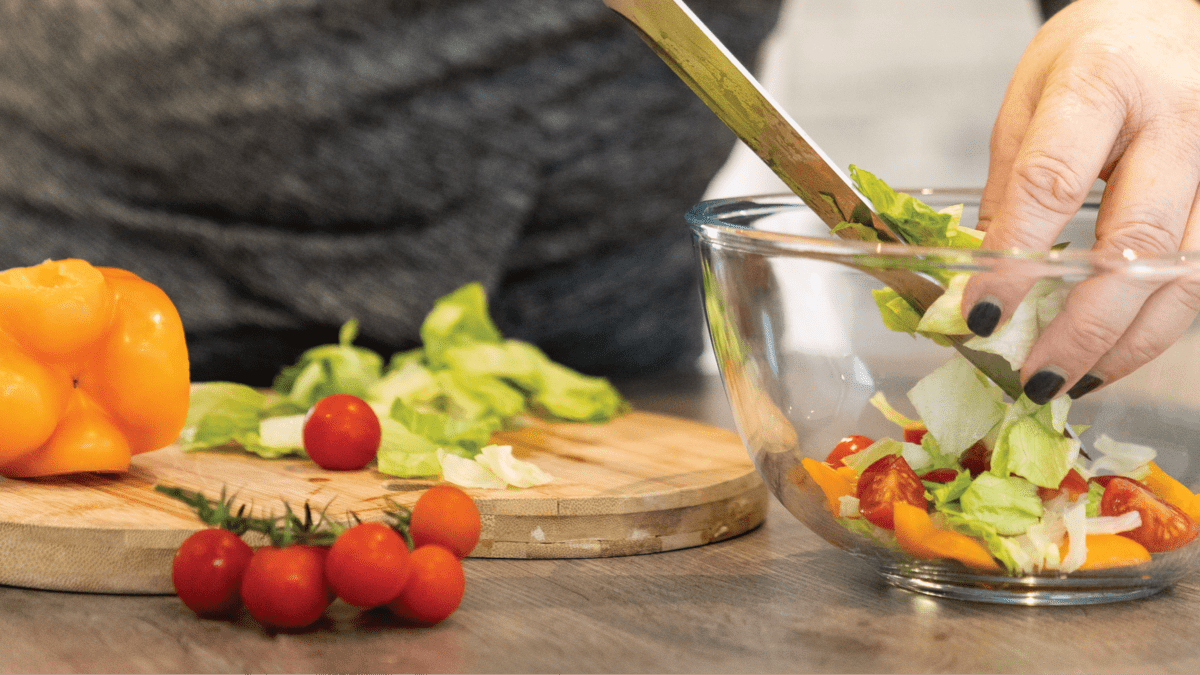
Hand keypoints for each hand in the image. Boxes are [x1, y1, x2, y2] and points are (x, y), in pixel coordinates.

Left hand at [963, 0, 1199, 404]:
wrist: (1173, 16)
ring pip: (1184, 274)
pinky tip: (1113, 353)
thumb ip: (1010, 183)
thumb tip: (982, 272)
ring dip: (1126, 343)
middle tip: (1034, 375)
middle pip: (1135, 244)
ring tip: (1072, 381)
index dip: (1014, 259)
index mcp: (1104, 84)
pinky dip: (1156, 326)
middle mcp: (1177, 122)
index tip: (981, 314)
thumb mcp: (1030, 96)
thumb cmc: (1098, 51)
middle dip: (1081, 326)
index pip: (1053, 183)